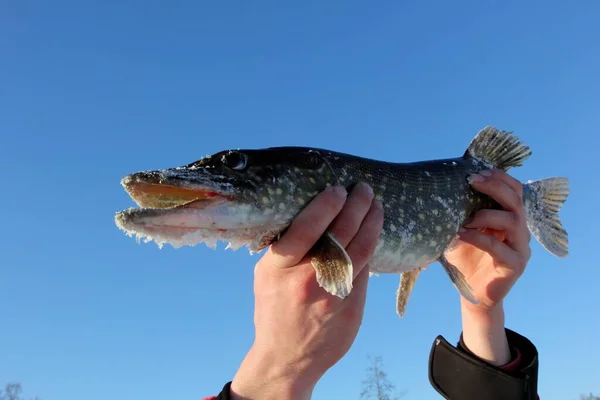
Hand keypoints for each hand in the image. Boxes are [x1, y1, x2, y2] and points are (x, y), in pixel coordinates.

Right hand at [230, 183, 383, 399]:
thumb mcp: (266, 276)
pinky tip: (373, 232)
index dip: (325, 206)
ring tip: (376, 205)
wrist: (288, 358)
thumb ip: (285, 248)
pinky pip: (365, 269)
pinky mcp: (352, 306)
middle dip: (355, 206)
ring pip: (360, 249)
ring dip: (371, 222)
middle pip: (339, 234)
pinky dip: (371, 246)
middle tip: (363, 189)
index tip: (337, 189)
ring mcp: (333, 294)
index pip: (306, 228)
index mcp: (279, 269)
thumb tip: (313, 215)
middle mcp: (307, 279)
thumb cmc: (274, 310)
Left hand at [444, 169, 531, 364]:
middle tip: (473, 182)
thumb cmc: (465, 258)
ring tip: (465, 218)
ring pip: (513, 221)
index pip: (515, 190)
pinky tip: (461, 235)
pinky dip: (479, 238)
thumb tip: (439, 186)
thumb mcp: (461, 230)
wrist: (473, 294)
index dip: (499, 178)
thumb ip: (460, 212)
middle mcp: (520, 231)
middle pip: (517, 201)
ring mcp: (521, 248)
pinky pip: (499, 247)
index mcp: (511, 218)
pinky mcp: (515, 264)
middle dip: (495, 187)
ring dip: (486, 215)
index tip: (476, 171)